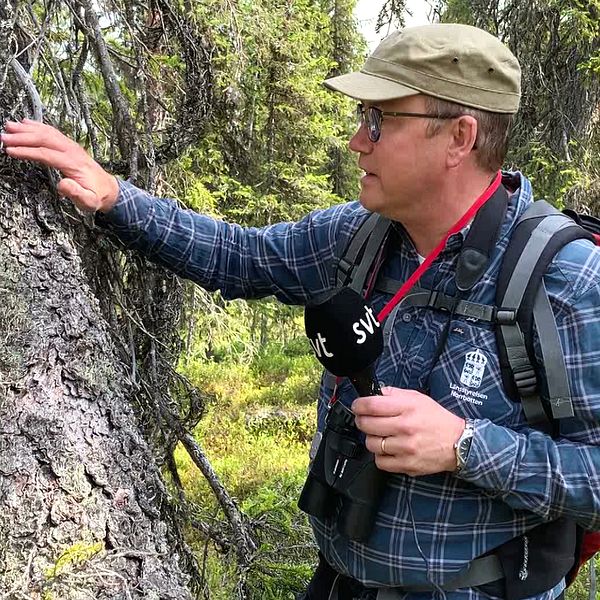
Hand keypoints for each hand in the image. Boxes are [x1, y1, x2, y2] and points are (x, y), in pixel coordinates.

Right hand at [1, 119, 118, 212]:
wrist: (108, 189)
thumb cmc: (97, 196)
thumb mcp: (89, 201)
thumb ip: (77, 194)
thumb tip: (63, 185)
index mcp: (75, 164)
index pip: (47, 154)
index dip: (28, 152)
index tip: (11, 151)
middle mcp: (73, 151)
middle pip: (46, 139)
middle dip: (23, 137)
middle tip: (3, 137)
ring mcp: (71, 147)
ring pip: (48, 133)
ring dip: (27, 129)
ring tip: (8, 126)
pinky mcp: (69, 146)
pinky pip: (52, 132)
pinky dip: (38, 126)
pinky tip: (25, 122)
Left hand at [352, 387, 465, 475]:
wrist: (458, 443)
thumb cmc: (437, 420)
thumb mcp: (418, 398)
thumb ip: (394, 394)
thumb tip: (375, 393)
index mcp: (407, 408)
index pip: (371, 405)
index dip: (359, 405)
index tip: (357, 406)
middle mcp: (405, 428)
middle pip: (367, 425)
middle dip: (361, 420)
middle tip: (365, 420)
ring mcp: (405, 448)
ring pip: (371, 444)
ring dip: (372, 439)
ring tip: (380, 435)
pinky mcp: (407, 465)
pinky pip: (380, 462)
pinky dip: (380, 456)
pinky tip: (388, 449)